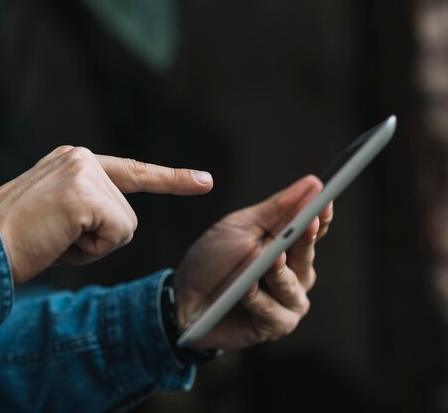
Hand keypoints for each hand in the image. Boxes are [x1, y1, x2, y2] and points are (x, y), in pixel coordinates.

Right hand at [0, 146, 213, 283]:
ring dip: (93, 246)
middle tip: (55, 238)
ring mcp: (82, 172)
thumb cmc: (14, 243)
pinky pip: (117, 235)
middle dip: (99, 239)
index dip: (170, 179)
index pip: (132, 171)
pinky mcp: (83, 192)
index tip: (205, 181)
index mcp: (72, 162)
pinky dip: (91, 251)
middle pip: (128, 213)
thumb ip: (88, 209)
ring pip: (125, 226)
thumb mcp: (55, 216)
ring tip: (54, 239)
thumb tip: (119, 224)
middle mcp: (79, 158)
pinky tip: (58, 240)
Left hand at [174, 175, 332, 349]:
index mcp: (287, 246)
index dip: (321, 214)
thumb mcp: (241, 227)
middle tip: (307, 222)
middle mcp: (294, 275)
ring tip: (269, 258)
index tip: (325, 199)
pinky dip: (257, 298)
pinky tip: (246, 288)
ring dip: (278, 272)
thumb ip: (277, 209)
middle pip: (306, 255)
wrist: (183, 299)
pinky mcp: (274, 325)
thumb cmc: (213, 260)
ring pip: (292, 285)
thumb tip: (313, 184)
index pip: (313, 229)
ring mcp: (287, 302)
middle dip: (306, 238)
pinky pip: (272, 310)